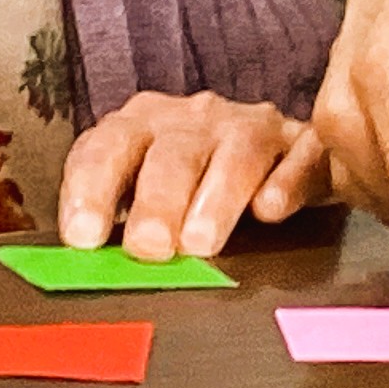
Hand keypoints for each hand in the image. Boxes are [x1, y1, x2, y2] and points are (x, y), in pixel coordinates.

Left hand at [57, 92, 326, 258]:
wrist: (271, 143)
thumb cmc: (191, 179)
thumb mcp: (141, 191)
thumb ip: (115, 221)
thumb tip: (86, 268)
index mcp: (142, 124)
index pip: (106, 147)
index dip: (90, 189)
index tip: (82, 236)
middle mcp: (194, 119)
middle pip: (172, 154)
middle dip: (157, 201)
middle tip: (149, 248)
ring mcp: (251, 127)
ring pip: (236, 152)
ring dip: (216, 199)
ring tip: (200, 243)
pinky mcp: (306, 144)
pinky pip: (301, 156)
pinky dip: (286, 181)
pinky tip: (270, 209)